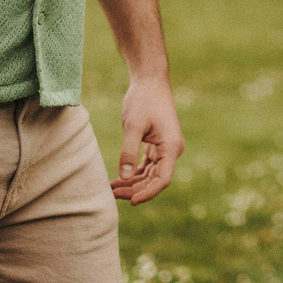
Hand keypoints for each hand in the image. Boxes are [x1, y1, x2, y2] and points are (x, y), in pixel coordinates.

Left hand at [110, 76, 185, 203]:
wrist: (149, 81)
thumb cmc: (143, 100)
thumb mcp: (133, 126)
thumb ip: (128, 151)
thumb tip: (124, 177)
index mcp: (171, 147)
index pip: (162, 180)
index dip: (147, 193)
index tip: (130, 201)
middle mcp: (171, 151)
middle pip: (155, 180)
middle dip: (135, 189)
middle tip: (112, 193)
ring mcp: (164, 149)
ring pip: (150, 175)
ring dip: (133, 184)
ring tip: (111, 188)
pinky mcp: (156, 145)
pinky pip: (146, 166)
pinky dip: (133, 174)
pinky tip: (118, 179)